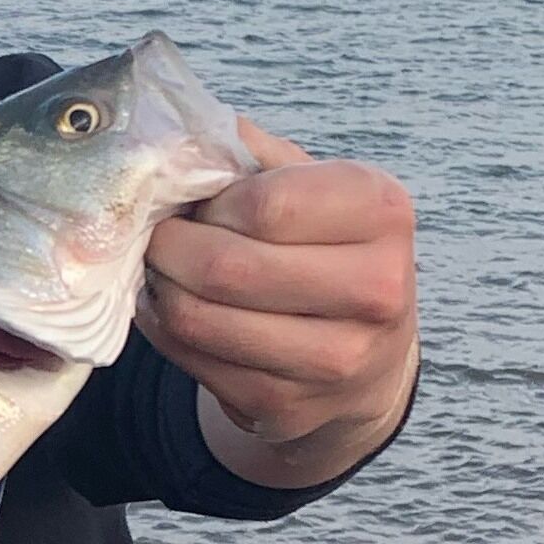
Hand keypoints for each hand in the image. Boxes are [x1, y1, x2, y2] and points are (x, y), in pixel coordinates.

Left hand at [136, 118, 418, 482]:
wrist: (367, 351)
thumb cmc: (323, 245)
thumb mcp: (307, 181)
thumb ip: (245, 150)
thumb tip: (168, 135)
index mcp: (384, 212)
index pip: (267, 204)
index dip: (213, 202)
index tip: (202, 203)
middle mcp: (378, 289)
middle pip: (228, 267)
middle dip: (171, 246)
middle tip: (159, 236)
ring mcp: (338, 359)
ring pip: (200, 320)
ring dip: (161, 289)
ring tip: (164, 270)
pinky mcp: (291, 407)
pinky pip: (194, 362)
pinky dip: (166, 330)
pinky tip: (175, 309)